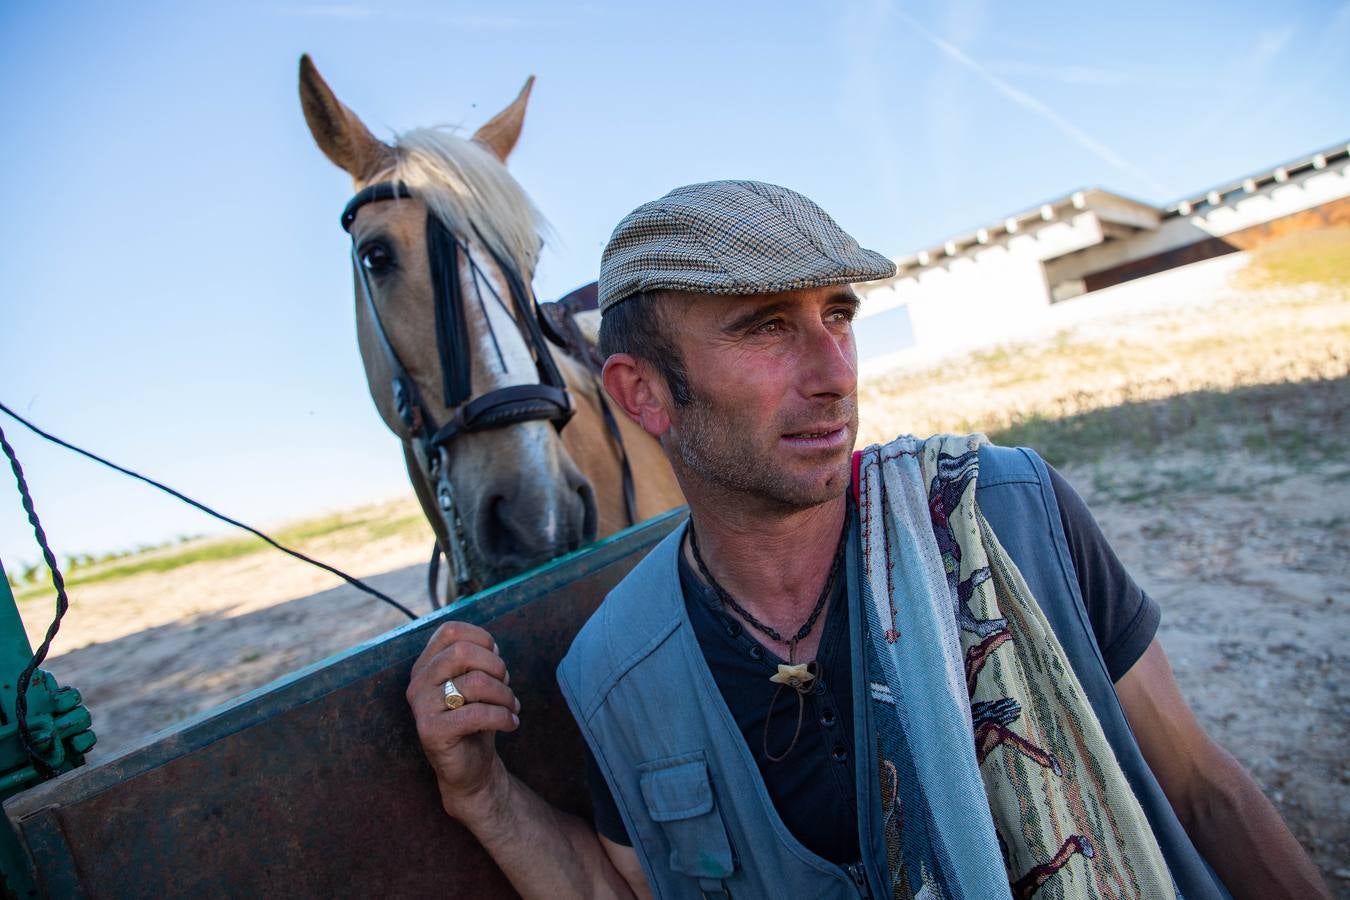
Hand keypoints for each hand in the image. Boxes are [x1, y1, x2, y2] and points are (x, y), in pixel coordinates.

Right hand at [407, 621, 520, 819]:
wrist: (470, 767)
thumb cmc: (476, 720)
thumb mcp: (479, 683)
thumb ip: (480, 660)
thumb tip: (492, 647)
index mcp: (426, 664)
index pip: (450, 631)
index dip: (481, 639)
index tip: (497, 659)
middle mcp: (418, 682)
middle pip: (462, 651)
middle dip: (495, 666)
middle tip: (506, 685)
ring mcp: (421, 707)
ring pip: (475, 682)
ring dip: (505, 695)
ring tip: (512, 707)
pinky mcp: (431, 731)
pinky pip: (476, 714)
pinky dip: (503, 717)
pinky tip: (511, 724)